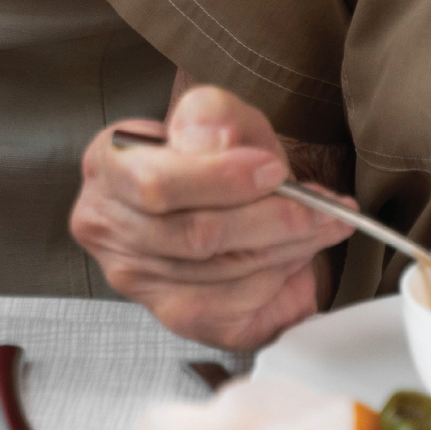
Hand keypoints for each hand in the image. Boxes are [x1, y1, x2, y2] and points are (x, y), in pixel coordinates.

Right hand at [68, 82, 348, 350]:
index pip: (155, 185)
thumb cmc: (219, 155)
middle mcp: (108, 227)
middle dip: (273, 219)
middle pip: (196, 236)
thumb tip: (209, 142)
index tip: (275, 170)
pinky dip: (279, 280)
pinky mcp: (176, 315)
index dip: (221, 180)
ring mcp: (137, 278)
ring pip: (224, 273)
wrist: (232, 194)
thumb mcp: (222, 116)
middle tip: (322, 205)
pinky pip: (237, 308)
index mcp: (107, 165)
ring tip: (321, 223)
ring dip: (288, 248)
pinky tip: (294, 255)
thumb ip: (213, 114)